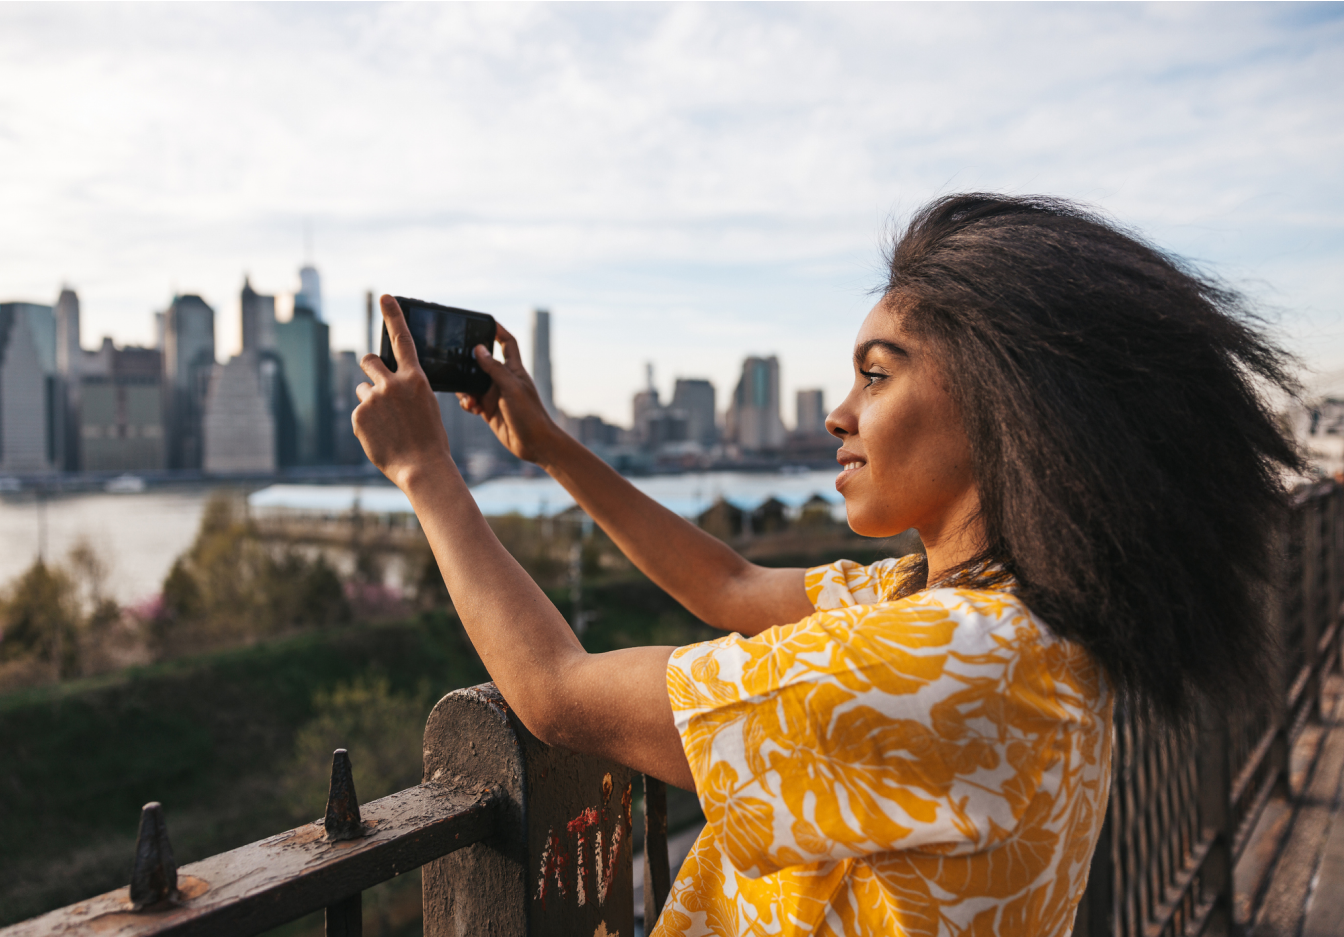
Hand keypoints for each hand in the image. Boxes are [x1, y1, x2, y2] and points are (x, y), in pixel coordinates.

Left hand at [353, 295, 453, 489]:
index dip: (392, 315)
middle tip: (376, 383)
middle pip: (369, 361)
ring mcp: (373, 399)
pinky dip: (367, 423)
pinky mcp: (358, 416)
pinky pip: (359, 412)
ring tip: (387, 424)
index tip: (385, 296)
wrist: (422, 467)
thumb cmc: (430, 438)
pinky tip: (381, 436)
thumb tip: (384, 385)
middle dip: (370, 368)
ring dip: (371, 401)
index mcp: (415, 378)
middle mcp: (392, 383)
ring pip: (363, 390)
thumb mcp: (426, 406)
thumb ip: (407, 389)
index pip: (402, 339)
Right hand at [457, 322, 565, 466]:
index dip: (497, 330)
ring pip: (472, 382)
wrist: (534, 444)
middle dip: (469, 362)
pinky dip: (467, 402)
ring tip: (469, 398)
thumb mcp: (511, 388)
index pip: (507, 343)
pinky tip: (471, 408)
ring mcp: (494, 395)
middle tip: (457, 363)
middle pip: (482, 362)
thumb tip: (479, 349)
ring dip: (465, 388)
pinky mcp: (488, 409)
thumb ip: (494, 368)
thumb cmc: (530, 414)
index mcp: (514, 370)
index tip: (484, 321)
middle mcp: (503, 380)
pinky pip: (471, 400)